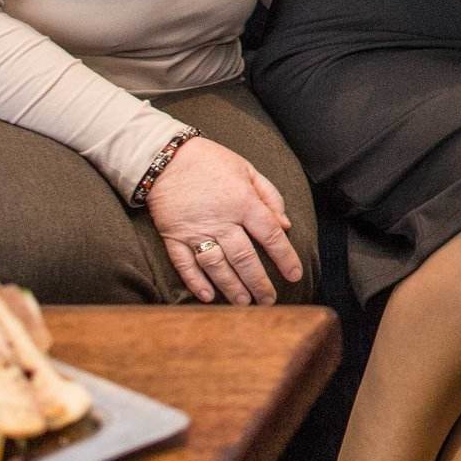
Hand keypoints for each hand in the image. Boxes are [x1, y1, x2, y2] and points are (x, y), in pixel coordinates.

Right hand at [145, 137, 305, 304]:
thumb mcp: (248, 169)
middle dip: (259, 283)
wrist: (166, 156)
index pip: (270, 235)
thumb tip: (285, 225)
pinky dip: (196, 282)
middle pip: (244, 258)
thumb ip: (270, 197)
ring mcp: (196, 230)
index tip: (294, 275)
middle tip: (269, 301)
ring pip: (217, 266)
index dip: (285, 257)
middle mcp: (221, 220)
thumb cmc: (211, 161)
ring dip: (231, 287)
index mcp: (243, 202)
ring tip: (243, 303)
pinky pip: (185, 264)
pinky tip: (208, 296)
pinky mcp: (173, 236)